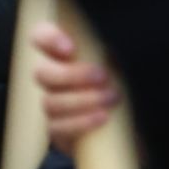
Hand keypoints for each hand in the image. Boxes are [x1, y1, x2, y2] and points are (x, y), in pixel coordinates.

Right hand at [33, 21, 119, 155]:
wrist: (128, 128)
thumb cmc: (116, 86)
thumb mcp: (113, 65)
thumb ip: (101, 54)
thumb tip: (100, 53)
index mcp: (60, 55)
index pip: (40, 37)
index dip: (48, 39)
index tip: (70, 48)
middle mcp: (50, 78)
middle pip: (42, 74)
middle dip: (71, 75)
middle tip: (102, 76)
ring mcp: (51, 105)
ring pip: (50, 102)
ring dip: (82, 100)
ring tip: (112, 98)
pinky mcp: (56, 130)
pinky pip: (58, 127)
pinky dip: (81, 122)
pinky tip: (103, 117)